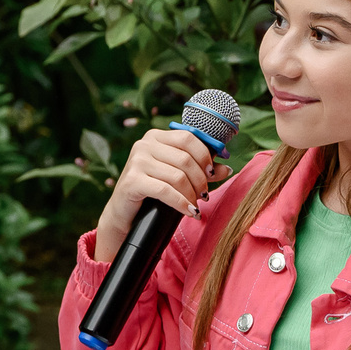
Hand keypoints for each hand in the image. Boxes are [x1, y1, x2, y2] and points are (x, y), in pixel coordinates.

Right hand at [92, 120, 225, 256]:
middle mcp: (144, 144)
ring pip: (178, 176)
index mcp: (156, 136)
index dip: (205, 156)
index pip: (188, 138)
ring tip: (196, 205)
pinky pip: (165, 191)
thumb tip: (226, 169)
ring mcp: (136, 161)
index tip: (212, 174)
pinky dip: (182, 203)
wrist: (124, 213)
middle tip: (204, 195)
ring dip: (192, 194)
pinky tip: (190, 211)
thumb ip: (201, 170)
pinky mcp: (132, 181)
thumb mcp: (178, 177)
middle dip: (200, 179)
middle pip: (185, 159)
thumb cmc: (152, 191)